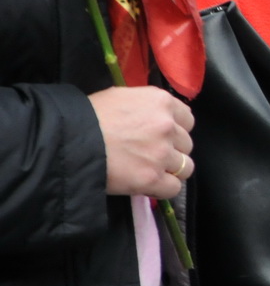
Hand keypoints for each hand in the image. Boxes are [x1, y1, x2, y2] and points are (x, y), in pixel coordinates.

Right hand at [89, 86, 194, 200]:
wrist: (66, 140)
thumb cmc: (87, 116)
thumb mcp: (121, 97)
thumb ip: (145, 107)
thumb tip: (153, 117)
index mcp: (161, 102)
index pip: (187, 119)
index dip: (176, 130)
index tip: (162, 137)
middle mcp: (167, 126)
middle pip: (186, 144)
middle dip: (172, 150)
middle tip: (150, 155)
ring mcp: (162, 153)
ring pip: (185, 167)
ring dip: (170, 170)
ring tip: (149, 171)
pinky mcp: (152, 178)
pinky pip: (174, 188)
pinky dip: (163, 188)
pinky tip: (148, 185)